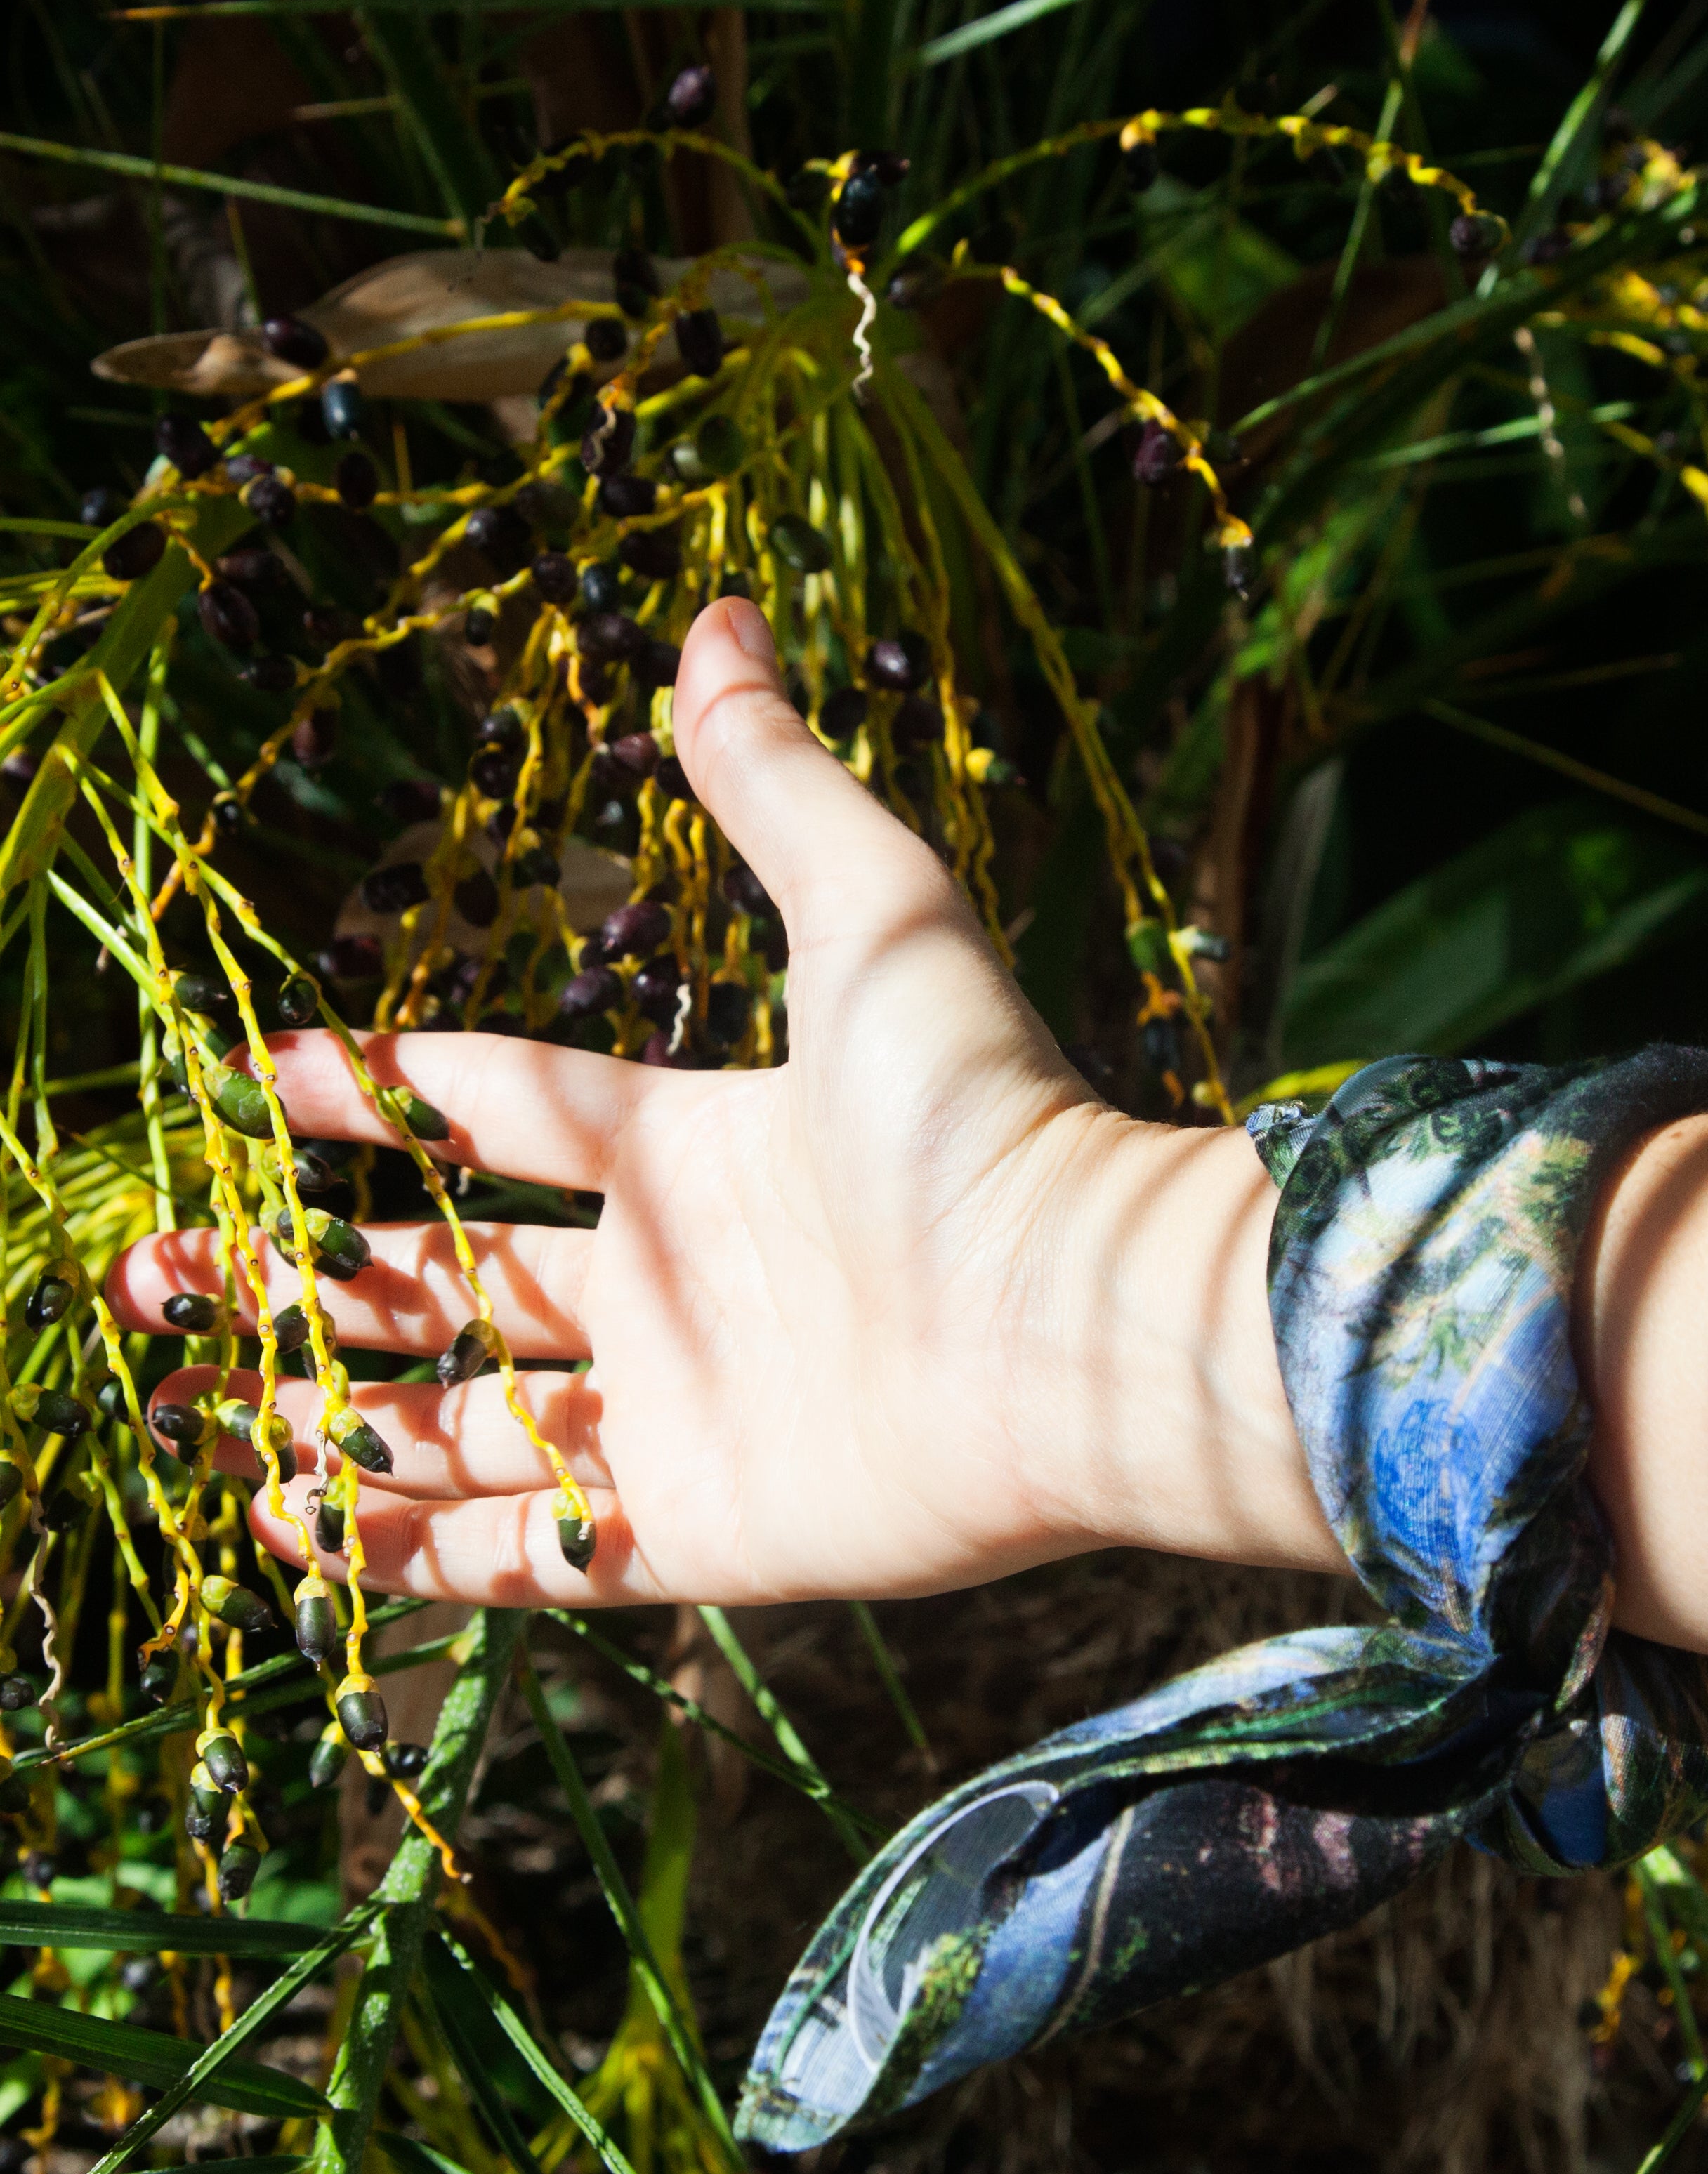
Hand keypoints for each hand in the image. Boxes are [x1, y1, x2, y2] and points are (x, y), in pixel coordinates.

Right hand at [107, 599, 1329, 1605]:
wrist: (1083, 1319)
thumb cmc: (987, 1122)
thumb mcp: (877, 915)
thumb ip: (780, 787)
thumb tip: (722, 618)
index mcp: (697, 1146)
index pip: (500, 1111)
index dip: (380, 1094)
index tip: (259, 1078)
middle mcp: (675, 1284)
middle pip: (445, 1282)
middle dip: (301, 1281)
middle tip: (159, 1273)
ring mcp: (680, 1416)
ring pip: (461, 1426)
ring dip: (327, 1423)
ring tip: (185, 1408)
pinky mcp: (695, 1534)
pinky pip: (520, 1554)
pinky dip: (401, 1549)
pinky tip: (282, 1522)